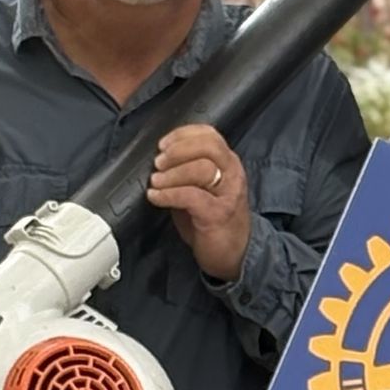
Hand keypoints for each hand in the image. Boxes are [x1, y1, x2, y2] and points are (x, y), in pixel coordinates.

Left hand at [148, 122, 250, 281]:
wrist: (234, 254)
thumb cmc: (215, 220)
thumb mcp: (204, 188)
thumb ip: (188, 171)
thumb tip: (159, 161)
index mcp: (228, 164)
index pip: (210, 135)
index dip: (183, 135)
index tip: (163, 145)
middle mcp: (232, 174)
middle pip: (208, 146)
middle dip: (178, 151)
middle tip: (158, 163)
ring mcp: (228, 194)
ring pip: (201, 169)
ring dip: (171, 174)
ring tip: (155, 183)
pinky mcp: (218, 214)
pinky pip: (191, 196)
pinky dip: (168, 195)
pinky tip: (156, 198)